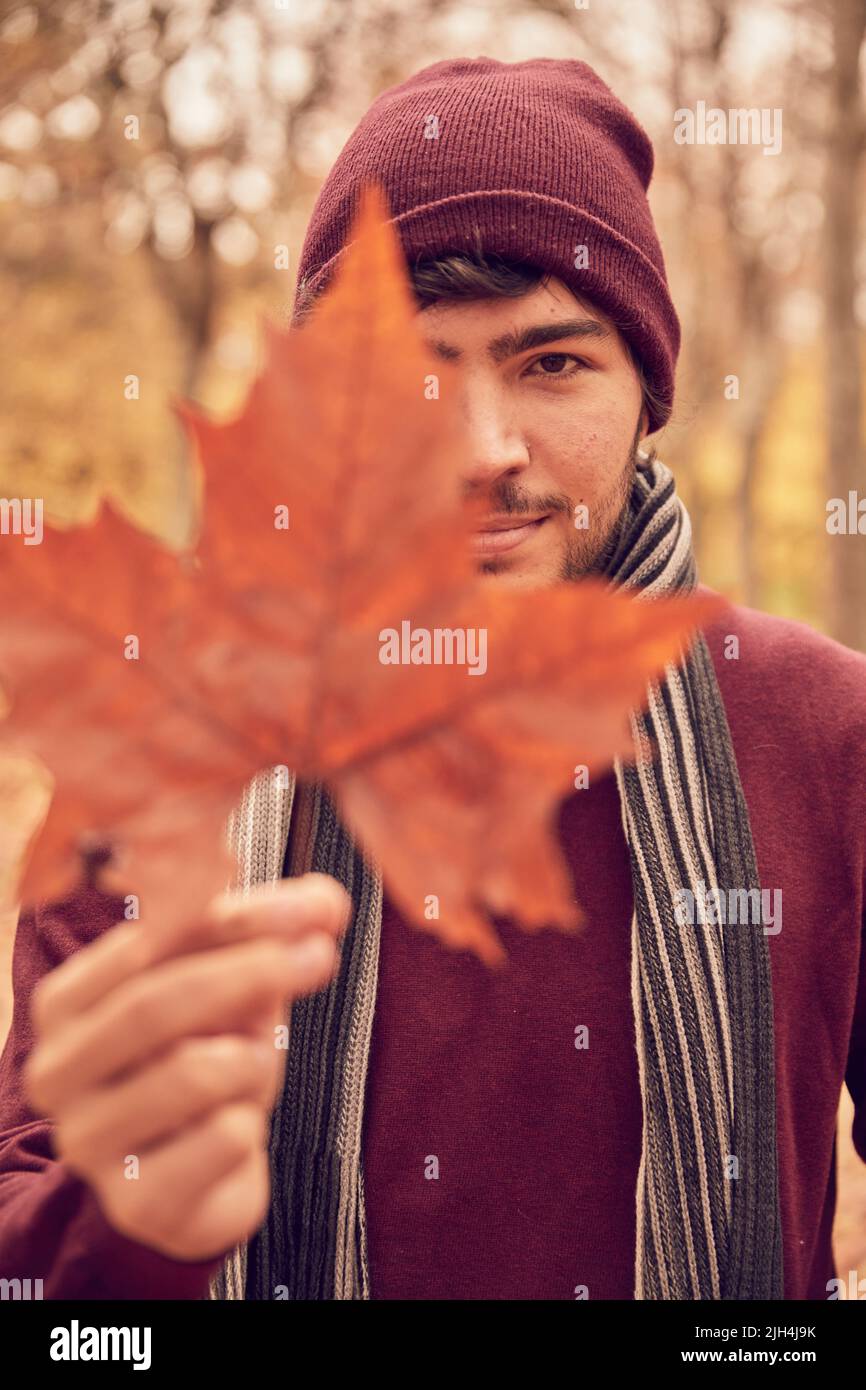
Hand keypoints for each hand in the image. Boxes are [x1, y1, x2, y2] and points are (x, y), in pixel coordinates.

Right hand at [23, 873, 349, 1261]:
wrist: (197, 1182)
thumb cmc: (205, 1062)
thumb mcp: (231, 990)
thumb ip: (268, 938)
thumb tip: (327, 900)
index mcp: (67, 1003)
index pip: (148, 941)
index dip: (237, 918)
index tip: (316, 907)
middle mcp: (57, 1070)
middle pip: (155, 1003)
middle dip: (250, 972)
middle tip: (321, 956)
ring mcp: (86, 1141)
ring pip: (194, 1072)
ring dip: (253, 1060)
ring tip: (255, 1068)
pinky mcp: (134, 1202)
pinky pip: (224, 1138)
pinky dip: (252, 1122)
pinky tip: (237, 1129)